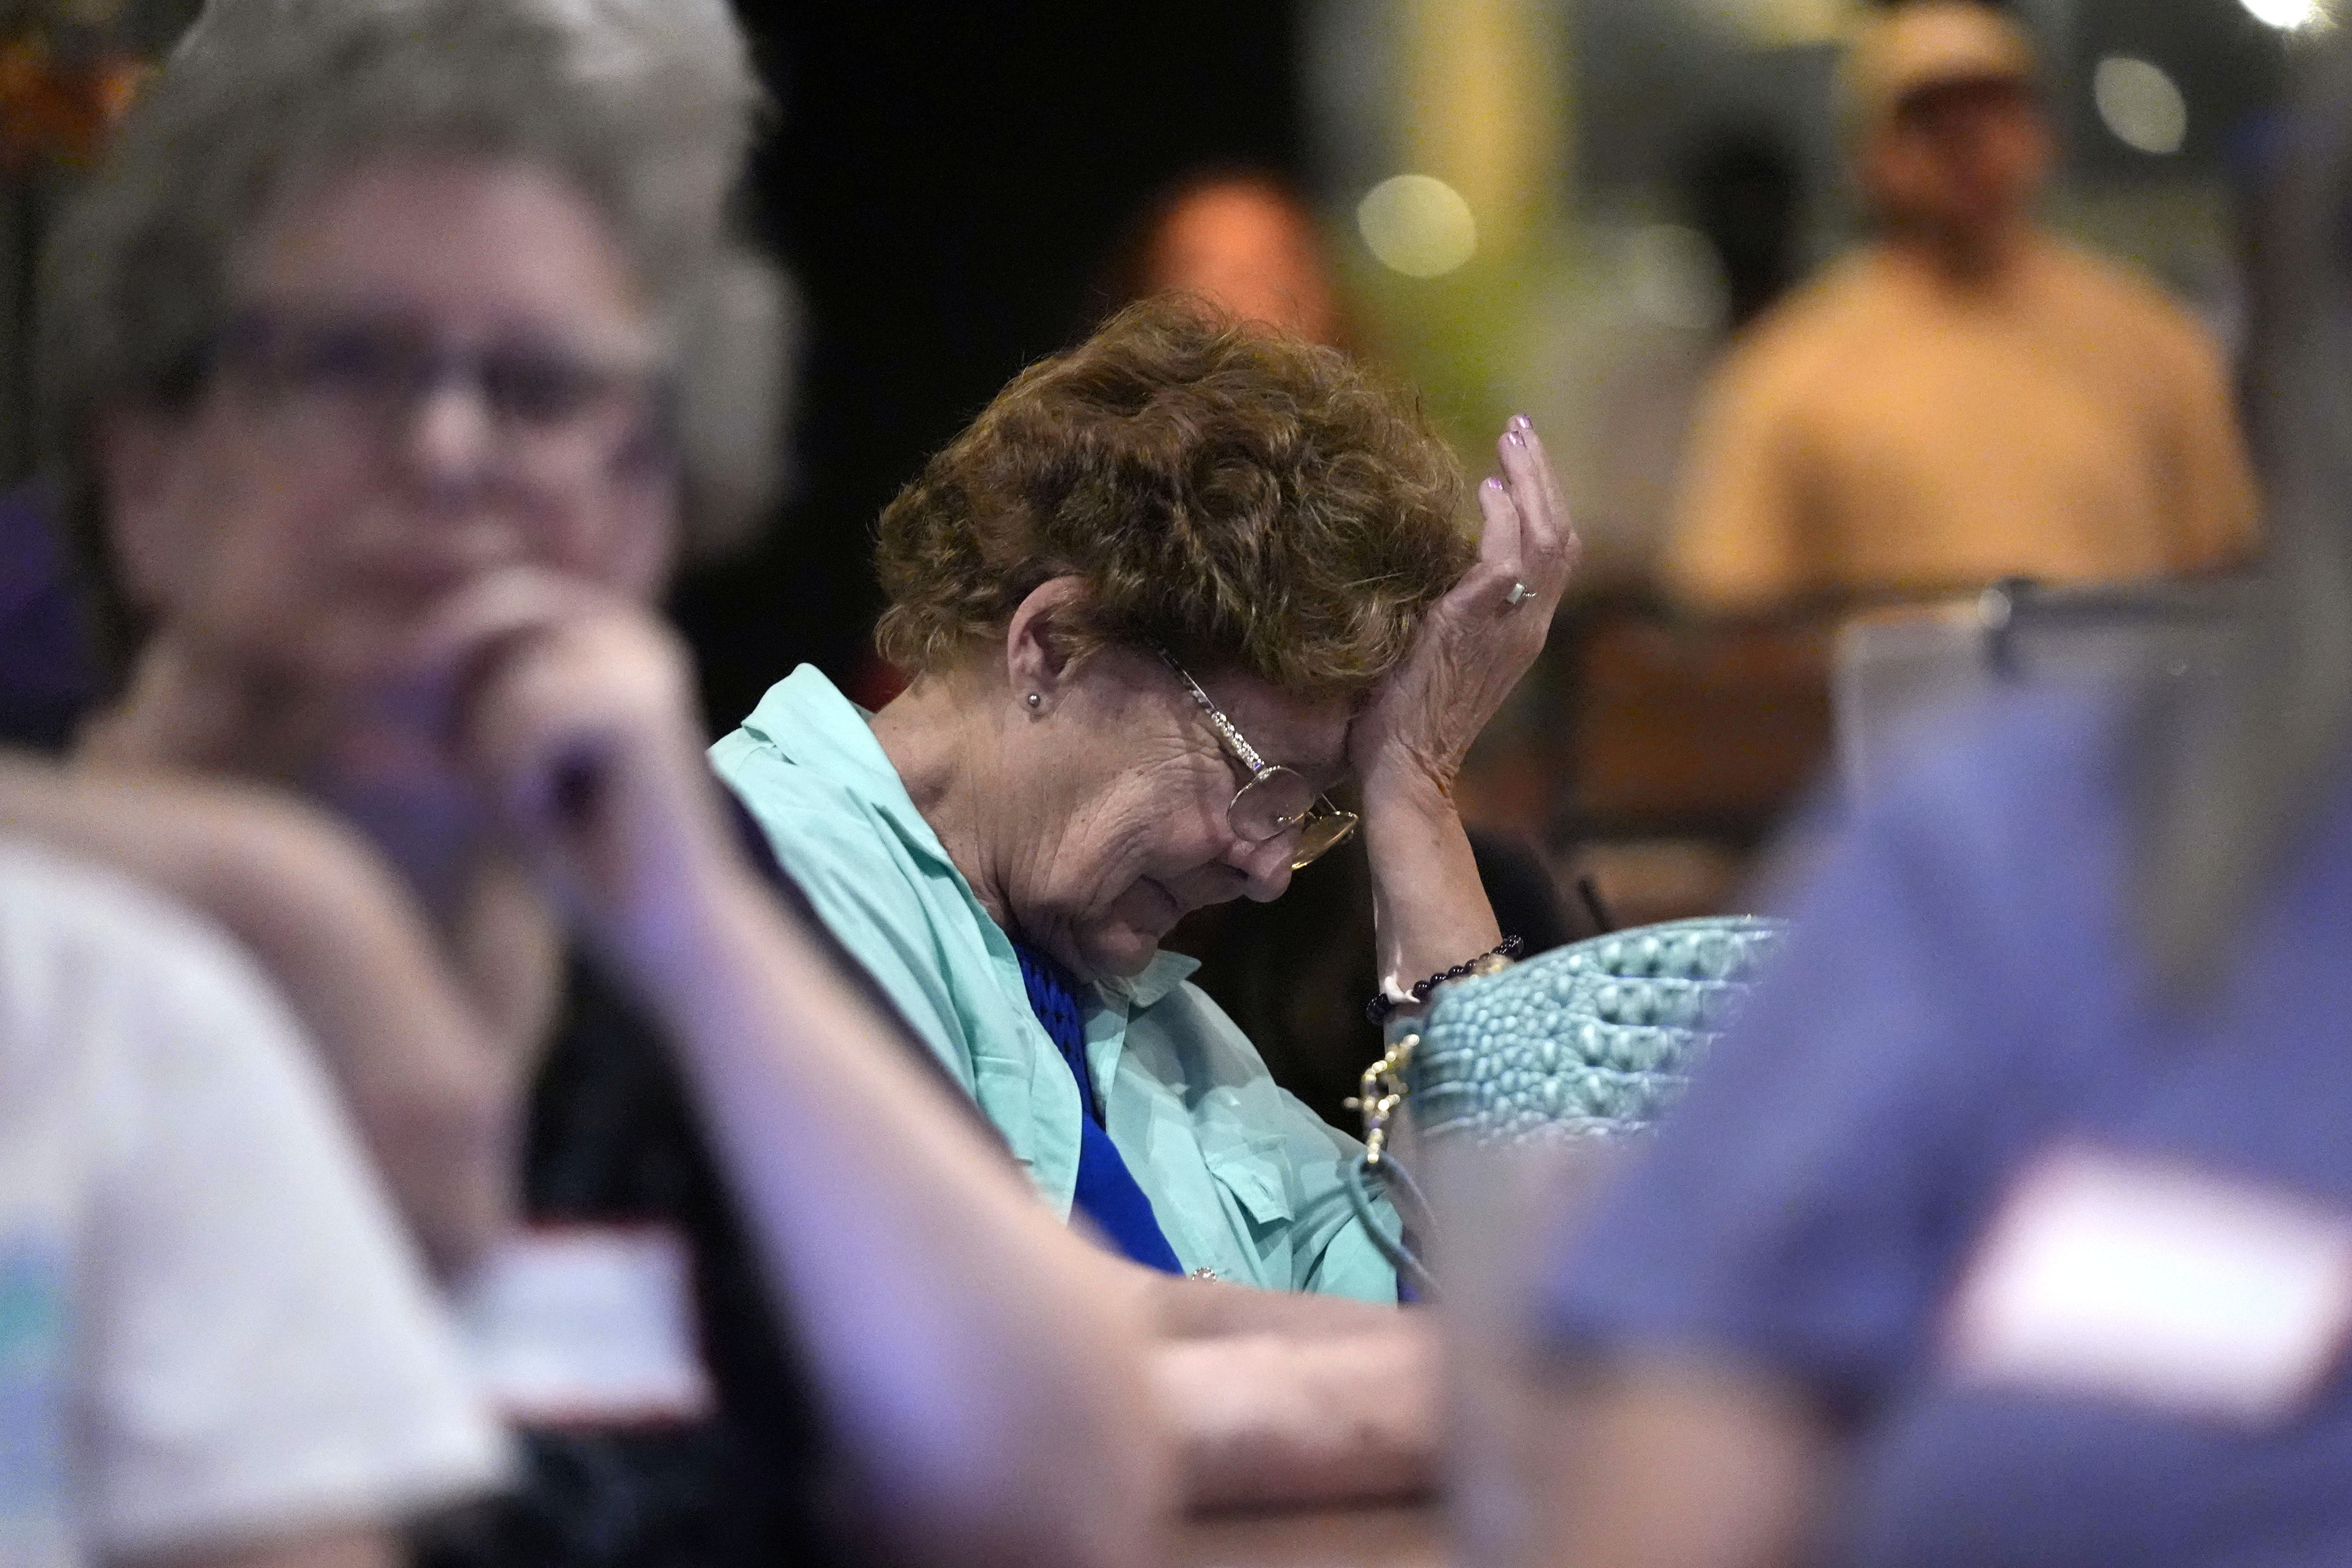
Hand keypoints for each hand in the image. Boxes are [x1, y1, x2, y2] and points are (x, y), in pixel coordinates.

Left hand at [405, 568, 739, 958]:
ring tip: (539, 808)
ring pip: (502, 681)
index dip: (440, 661)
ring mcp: (643, 662)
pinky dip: (517, 782)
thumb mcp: (488, 775)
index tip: (439, 750)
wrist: (667, 925)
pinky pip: (525, 722)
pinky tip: (561, 819)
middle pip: (493, 619)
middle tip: (485, 780)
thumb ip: (434, 732)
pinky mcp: (640, 706)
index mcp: (605, 632)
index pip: (488, 605)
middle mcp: (632, 631)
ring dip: (492, 758)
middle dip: (464, 701)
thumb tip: (347, 733)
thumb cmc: (581, 851)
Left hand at [1348, 415, 1577, 797]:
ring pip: (1544, 536)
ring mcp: (1510, 626)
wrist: (1407, 769)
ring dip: (1529, 481)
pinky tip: (1486, 489)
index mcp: (1523, 632)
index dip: (1541, 503)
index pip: (1553, 555)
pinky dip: (1501, 518)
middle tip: (1519, 429)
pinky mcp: (1475, 624)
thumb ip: (1452, 610)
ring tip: (1510, 440)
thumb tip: (1430, 566)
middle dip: (1542, 476)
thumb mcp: (1442, 654)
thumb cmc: (1408, 720)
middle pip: (1560, 534)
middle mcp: (1529, 626)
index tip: (1515, 464)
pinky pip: (1505, 558)